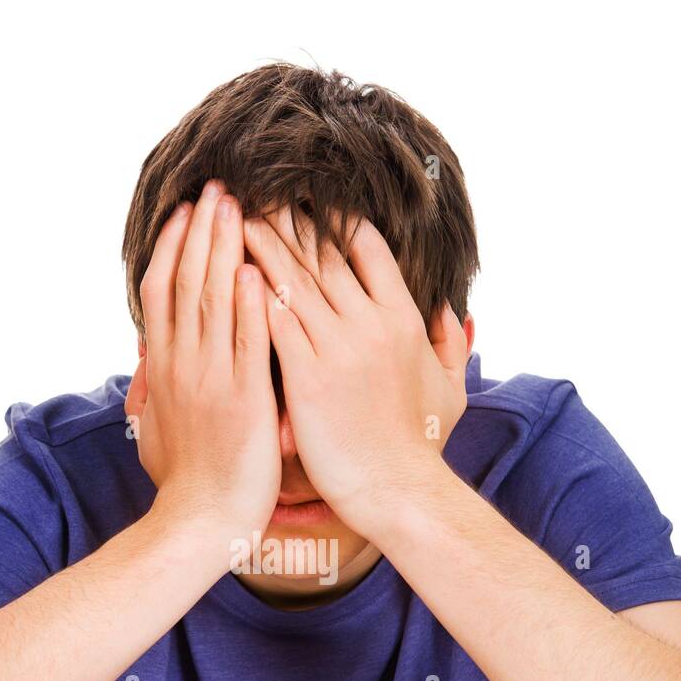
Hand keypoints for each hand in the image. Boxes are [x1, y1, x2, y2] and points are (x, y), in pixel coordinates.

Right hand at [126, 181, 280, 549]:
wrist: (199, 523)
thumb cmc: (185, 482)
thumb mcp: (156, 427)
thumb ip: (155, 388)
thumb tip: (150, 362)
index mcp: (166, 366)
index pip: (164, 290)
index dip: (174, 246)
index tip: (186, 211)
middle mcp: (184, 364)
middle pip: (187, 282)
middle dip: (202, 230)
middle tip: (217, 186)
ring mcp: (212, 379)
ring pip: (215, 301)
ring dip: (226, 250)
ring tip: (238, 207)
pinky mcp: (243, 400)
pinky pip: (248, 344)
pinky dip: (252, 306)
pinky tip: (258, 271)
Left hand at [243, 207, 467, 543]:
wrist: (397, 490)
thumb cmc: (420, 445)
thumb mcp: (450, 388)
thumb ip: (450, 343)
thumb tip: (453, 310)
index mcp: (404, 319)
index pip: (366, 247)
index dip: (333, 219)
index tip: (307, 200)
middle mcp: (371, 323)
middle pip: (322, 254)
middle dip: (287, 218)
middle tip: (256, 190)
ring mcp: (338, 348)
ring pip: (292, 279)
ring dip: (260, 243)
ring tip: (233, 217)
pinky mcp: (307, 375)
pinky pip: (273, 320)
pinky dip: (249, 291)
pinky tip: (227, 270)